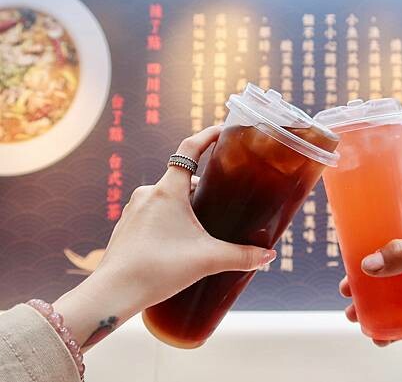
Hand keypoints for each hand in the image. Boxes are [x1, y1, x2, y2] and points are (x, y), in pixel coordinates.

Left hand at [54, 126, 275, 349]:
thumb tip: (267, 257)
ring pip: (167, 197)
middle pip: (182, 178)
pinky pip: (153, 213)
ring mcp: (134, 210)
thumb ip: (241, 257)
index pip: (189, 149)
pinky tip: (178, 240)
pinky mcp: (127, 227)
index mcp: (168, 191)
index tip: (223, 130)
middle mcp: (148, 194)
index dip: (208, 136)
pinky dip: (169, 219)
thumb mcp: (207, 260)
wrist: (112, 292)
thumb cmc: (158, 270)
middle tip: (223, 197)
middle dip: (203, 185)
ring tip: (203, 225)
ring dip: (186, 205)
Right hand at [340, 231, 401, 365]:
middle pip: (382, 275)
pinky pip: (397, 327)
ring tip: (354, 316)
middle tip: (346, 290)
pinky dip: (384, 331)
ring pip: (386, 302)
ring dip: (368, 308)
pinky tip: (377, 336)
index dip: (367, 250)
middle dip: (361, 283)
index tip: (348, 257)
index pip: (389, 244)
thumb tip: (368, 263)